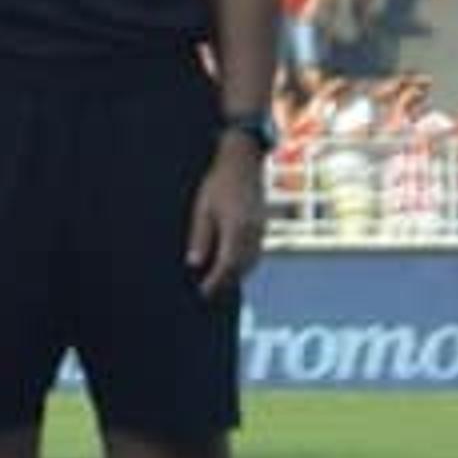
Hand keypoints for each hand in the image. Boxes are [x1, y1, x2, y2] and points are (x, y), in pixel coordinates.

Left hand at [187, 148, 266, 297]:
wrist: (243, 163)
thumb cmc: (218, 183)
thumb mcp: (202, 208)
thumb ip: (200, 237)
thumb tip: (194, 264)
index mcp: (237, 228)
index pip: (227, 264)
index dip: (215, 281)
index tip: (203, 292)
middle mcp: (253, 233)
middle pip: (241, 267)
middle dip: (225, 282)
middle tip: (207, 293)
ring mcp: (261, 230)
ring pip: (251, 262)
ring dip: (236, 274)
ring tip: (217, 284)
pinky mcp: (263, 226)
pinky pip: (255, 252)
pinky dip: (244, 263)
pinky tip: (232, 266)